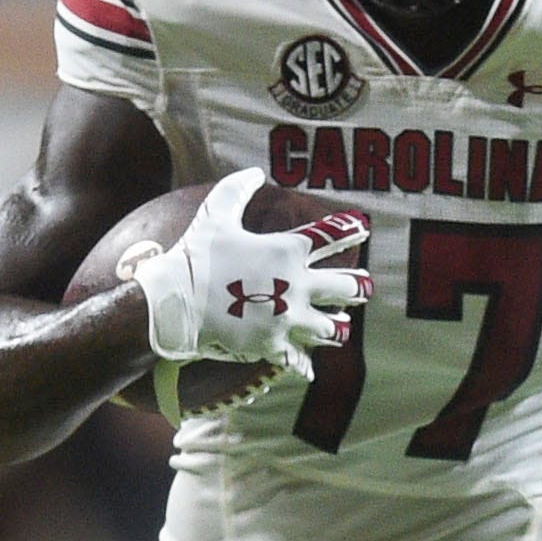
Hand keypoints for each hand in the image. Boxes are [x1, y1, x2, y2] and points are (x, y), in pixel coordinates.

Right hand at [127, 173, 369, 368]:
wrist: (174, 302)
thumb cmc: (194, 256)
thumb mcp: (214, 215)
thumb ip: (235, 190)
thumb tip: (255, 171)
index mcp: (286, 251)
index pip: (330, 237)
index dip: (349, 229)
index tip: (363, 227)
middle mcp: (296, 285)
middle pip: (345, 288)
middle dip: (359, 287)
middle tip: (366, 287)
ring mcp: (287, 318)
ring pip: (331, 328)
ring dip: (339, 327)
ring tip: (344, 326)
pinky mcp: (273, 345)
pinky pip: (298, 358)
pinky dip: (304, 364)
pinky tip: (310, 369)